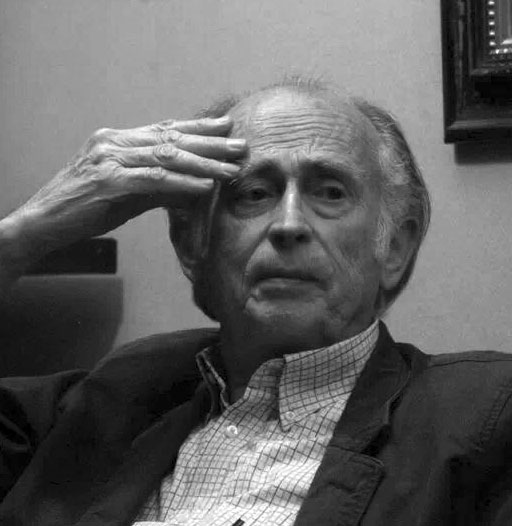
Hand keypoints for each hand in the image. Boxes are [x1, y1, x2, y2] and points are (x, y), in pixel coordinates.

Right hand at [2, 116, 245, 268]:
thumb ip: (159, 187)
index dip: (198, 128)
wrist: (44, 222)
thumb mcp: (128, 194)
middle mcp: (114, 141)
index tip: (225, 127)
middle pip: (172, 139)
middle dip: (210, 144)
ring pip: (167, 157)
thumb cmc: (86, 208)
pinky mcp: (108, 180)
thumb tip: (194, 188)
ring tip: (232, 169)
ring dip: (204, 164)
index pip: (165, 129)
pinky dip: (183, 183)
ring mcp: (109, 158)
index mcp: (118, 140)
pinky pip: (154, 180)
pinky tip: (206, 186)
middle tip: (240, 146)